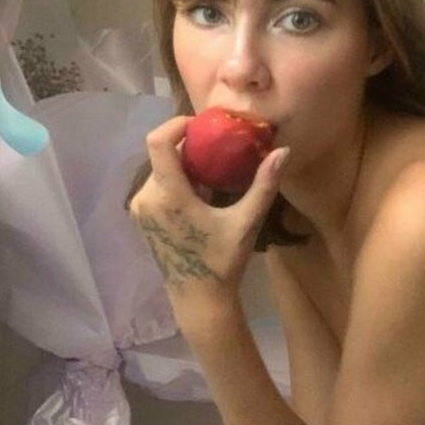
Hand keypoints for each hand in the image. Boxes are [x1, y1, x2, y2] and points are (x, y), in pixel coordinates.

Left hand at [129, 115, 288, 301]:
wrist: (198, 300)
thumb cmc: (222, 262)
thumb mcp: (246, 222)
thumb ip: (263, 185)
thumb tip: (283, 151)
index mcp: (168, 195)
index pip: (158, 142)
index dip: (176, 124)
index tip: (202, 125)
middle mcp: (147, 198)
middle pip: (162, 155)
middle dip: (189, 147)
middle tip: (219, 149)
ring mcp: (141, 209)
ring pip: (160, 170)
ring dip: (183, 165)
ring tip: (213, 172)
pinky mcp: (143, 218)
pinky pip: (157, 186)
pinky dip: (177, 181)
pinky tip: (200, 193)